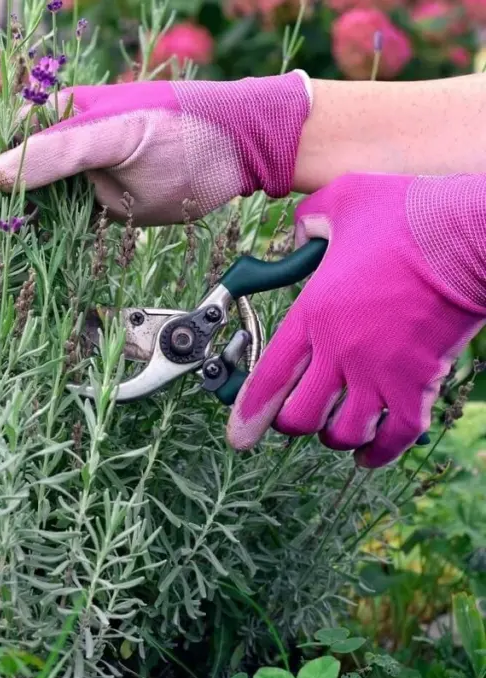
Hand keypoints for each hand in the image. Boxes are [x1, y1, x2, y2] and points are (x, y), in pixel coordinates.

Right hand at [0, 70, 312, 264]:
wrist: (238, 154)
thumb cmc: (181, 127)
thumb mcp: (118, 134)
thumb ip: (59, 153)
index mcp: (57, 114)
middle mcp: (60, 146)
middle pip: (4, 181)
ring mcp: (76, 179)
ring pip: (24, 208)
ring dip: (1, 237)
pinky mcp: (94, 208)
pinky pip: (54, 228)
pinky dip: (34, 247)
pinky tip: (15, 268)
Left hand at [227, 172, 485, 466]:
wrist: (474, 234)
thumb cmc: (410, 215)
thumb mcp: (342, 201)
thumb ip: (307, 223)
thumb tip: (298, 239)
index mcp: (314, 313)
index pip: (268, 378)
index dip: (247, 413)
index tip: (237, 435)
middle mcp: (342, 352)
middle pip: (300, 417)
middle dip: (289, 421)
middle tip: (291, 413)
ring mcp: (382, 373)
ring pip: (343, 433)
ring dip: (333, 434)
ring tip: (332, 423)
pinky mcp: (422, 384)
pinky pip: (395, 437)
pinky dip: (378, 452)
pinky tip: (367, 453)